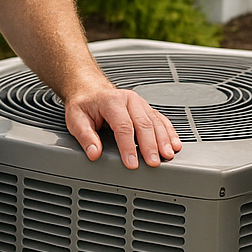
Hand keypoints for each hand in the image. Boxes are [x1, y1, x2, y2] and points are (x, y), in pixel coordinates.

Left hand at [64, 85, 182, 168]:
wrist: (90, 89)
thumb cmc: (85, 104)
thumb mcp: (76, 119)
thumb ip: (85, 137)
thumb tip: (94, 153)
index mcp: (111, 101)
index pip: (123, 126)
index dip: (128, 146)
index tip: (131, 163)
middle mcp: (129, 100)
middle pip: (143, 124)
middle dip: (150, 145)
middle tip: (153, 162)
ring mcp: (140, 104)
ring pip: (156, 121)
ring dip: (164, 139)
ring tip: (168, 155)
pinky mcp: (146, 109)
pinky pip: (161, 120)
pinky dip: (169, 132)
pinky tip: (174, 144)